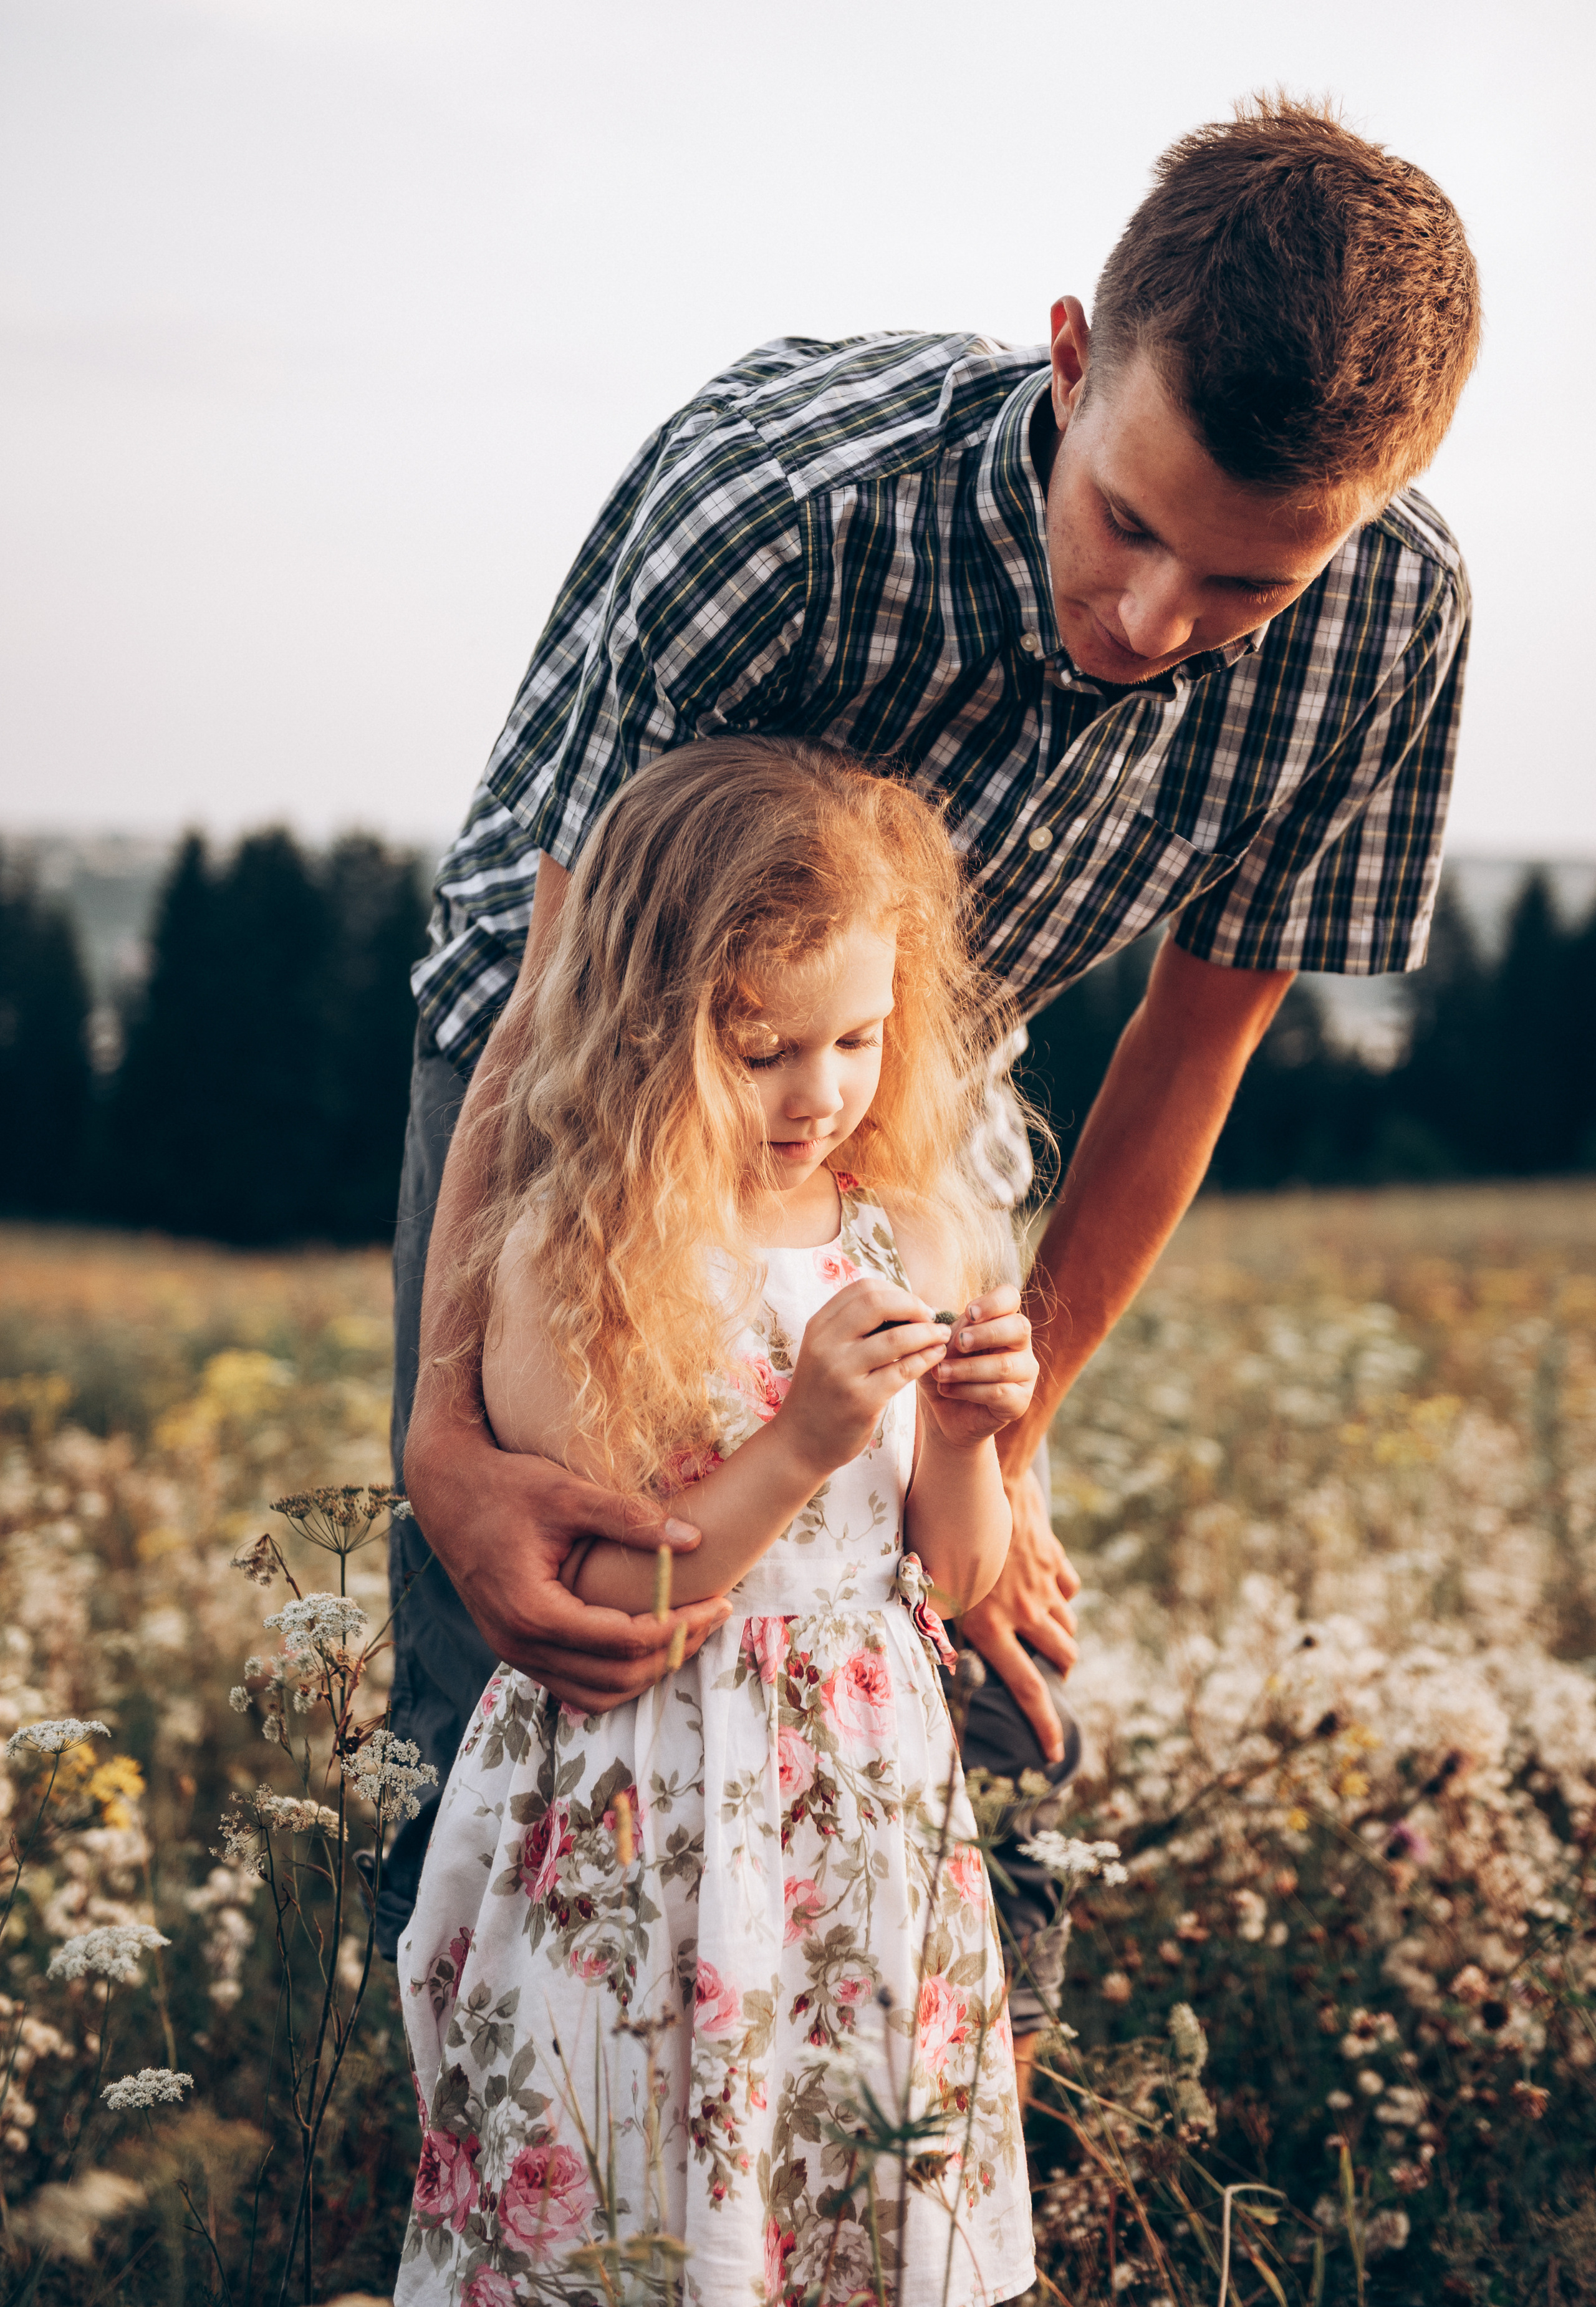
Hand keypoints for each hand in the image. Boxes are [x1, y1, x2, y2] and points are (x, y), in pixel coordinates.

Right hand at [404, 1405, 731, 1713]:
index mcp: (532, 1611)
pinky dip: (616, 1675)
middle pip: (615, 1679)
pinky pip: (574, 1685)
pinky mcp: (516, 1647)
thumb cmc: (504, 1485)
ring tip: (689, 1632)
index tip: (718, 1602)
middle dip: (673, 1653)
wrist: (446, 1491)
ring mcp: (514, 1652)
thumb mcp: (567, 1493)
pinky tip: (647, 1642)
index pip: (623, 1642)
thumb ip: (629, 1518)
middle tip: (713, 1616)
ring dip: (647, 1672)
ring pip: (595, 1694)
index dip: (679, 1628)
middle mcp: (519, 1644)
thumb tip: (696, 1539)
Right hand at [778, 1277, 951, 1479]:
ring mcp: (842, 1372)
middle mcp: (826, 1344)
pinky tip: (937, 1355)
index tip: (915, 1307)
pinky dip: (927, 1358)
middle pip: (878, 1303)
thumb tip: (906, 1302)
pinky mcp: (861, 1400)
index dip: (897, 1292)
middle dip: (914, 1306)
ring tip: (943, 1335)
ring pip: (897, 1338)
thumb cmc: (824, 1392)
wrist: (801, 1441)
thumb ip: (855, 1326)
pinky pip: (903, 1371)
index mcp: (818, 1326)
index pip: (864, 1289)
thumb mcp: (827, 1350)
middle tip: (933, 1318)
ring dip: (928, 1332)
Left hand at [920, 1283, 1037, 1448]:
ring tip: (940, 1372)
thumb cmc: (943, 1370)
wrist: (942, 1412)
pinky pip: (998, 1393)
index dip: (993, 1302)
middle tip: (959, 1343)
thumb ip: (942, 1330)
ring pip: (1004, 1365)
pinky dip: (968, 1390)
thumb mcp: (937, 1346)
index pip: (1010, 1297)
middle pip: (1019, 1327)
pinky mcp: (1020, 1401)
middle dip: (986, 1334)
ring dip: (967, 1369)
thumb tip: (936, 1318)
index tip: (968, 1312)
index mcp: (1001, 1320)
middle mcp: (1019, 1344)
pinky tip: (946, 1390)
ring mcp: (1024, 1373)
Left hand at [958, 1470, 1080, 1762]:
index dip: (1044, 1726)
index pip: (1028, 1689)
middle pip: (1060, 1655)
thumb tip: (931, 1652)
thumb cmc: (940, 1525)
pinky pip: (1067, 1586)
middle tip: (1049, 1671)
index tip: (1056, 1752)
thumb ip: (934, 1619)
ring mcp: (1042, 1584)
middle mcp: (1025, 1610)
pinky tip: (1045, 1588)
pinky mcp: (1051, 1557)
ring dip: (1059, 1634)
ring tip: (1046, 1636)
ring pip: (1066, 1624)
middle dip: (1059, 1669)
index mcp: (993, 1624)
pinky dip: (1059, 1592)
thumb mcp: (928, 1580)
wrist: (983, 1475)